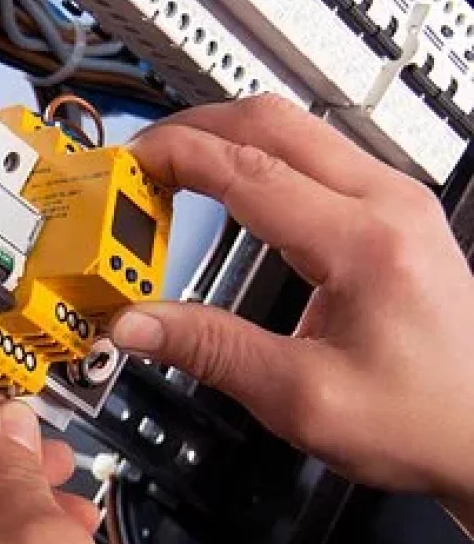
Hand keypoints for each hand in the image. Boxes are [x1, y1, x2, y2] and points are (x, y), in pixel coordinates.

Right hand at [115, 95, 473, 527]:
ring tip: (169, 174)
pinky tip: (225, 185)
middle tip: (138, 163)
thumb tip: (135, 322)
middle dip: (192, 130)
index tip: (126, 165)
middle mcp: (387, 204)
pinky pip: (314, 154)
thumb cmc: (419, 420)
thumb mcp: (300, 398)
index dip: (175, 158)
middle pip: (272, 122)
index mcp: (364, 244)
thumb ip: (210, 350)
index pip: (247, 170)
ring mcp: (395, 200)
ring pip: (294, 129)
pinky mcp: (392, 212)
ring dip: (224, 138)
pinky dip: (255, 156)